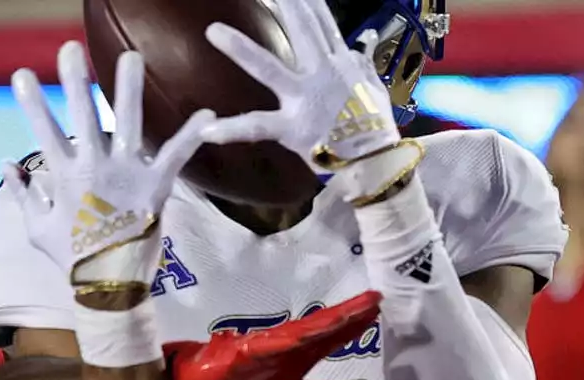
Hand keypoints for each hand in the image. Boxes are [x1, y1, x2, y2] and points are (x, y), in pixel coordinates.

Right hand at [2, 41, 213, 291]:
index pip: (43, 132)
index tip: (23, 74)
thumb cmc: (72, 260)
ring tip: (131, 57)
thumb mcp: (38, 229)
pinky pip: (174, 156)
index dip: (32, 102)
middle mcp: (93, 170)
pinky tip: (206, 113)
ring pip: (126, 123)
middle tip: (69, 49)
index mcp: (65, 177)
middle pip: (81, 116)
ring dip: (128, 89)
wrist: (109, 288)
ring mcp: (125, 177)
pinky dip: (191, 135)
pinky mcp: (155, 189)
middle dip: (74, 81)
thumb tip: (7, 163)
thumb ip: (24, 193)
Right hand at [167, 291, 381, 379]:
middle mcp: (289, 346)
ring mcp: (270, 345)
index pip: (331, 339)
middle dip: (352, 314)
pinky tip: (319, 328)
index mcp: (298, 358)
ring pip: (308, 330)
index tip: (378, 311)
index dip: (354, 326)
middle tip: (378, 297)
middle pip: (325, 328)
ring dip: (334, 318)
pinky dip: (300, 335)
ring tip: (360, 305)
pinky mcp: (250, 350)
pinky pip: (278, 342)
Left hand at [200, 0, 400, 169]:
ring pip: (269, 68)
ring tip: (213, 31)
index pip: (322, 25)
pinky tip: (206, 130)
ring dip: (242, 48)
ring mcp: (304, 97)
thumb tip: (358, 46)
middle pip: (301, 30)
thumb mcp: (373, 87)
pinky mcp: (291, 126)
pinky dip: (231, 130)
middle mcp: (321, 73)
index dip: (309, 4)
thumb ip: (361, 64)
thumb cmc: (375, 126)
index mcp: (339, 63)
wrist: (377, 160)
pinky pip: (257, 128)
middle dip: (287, 6)